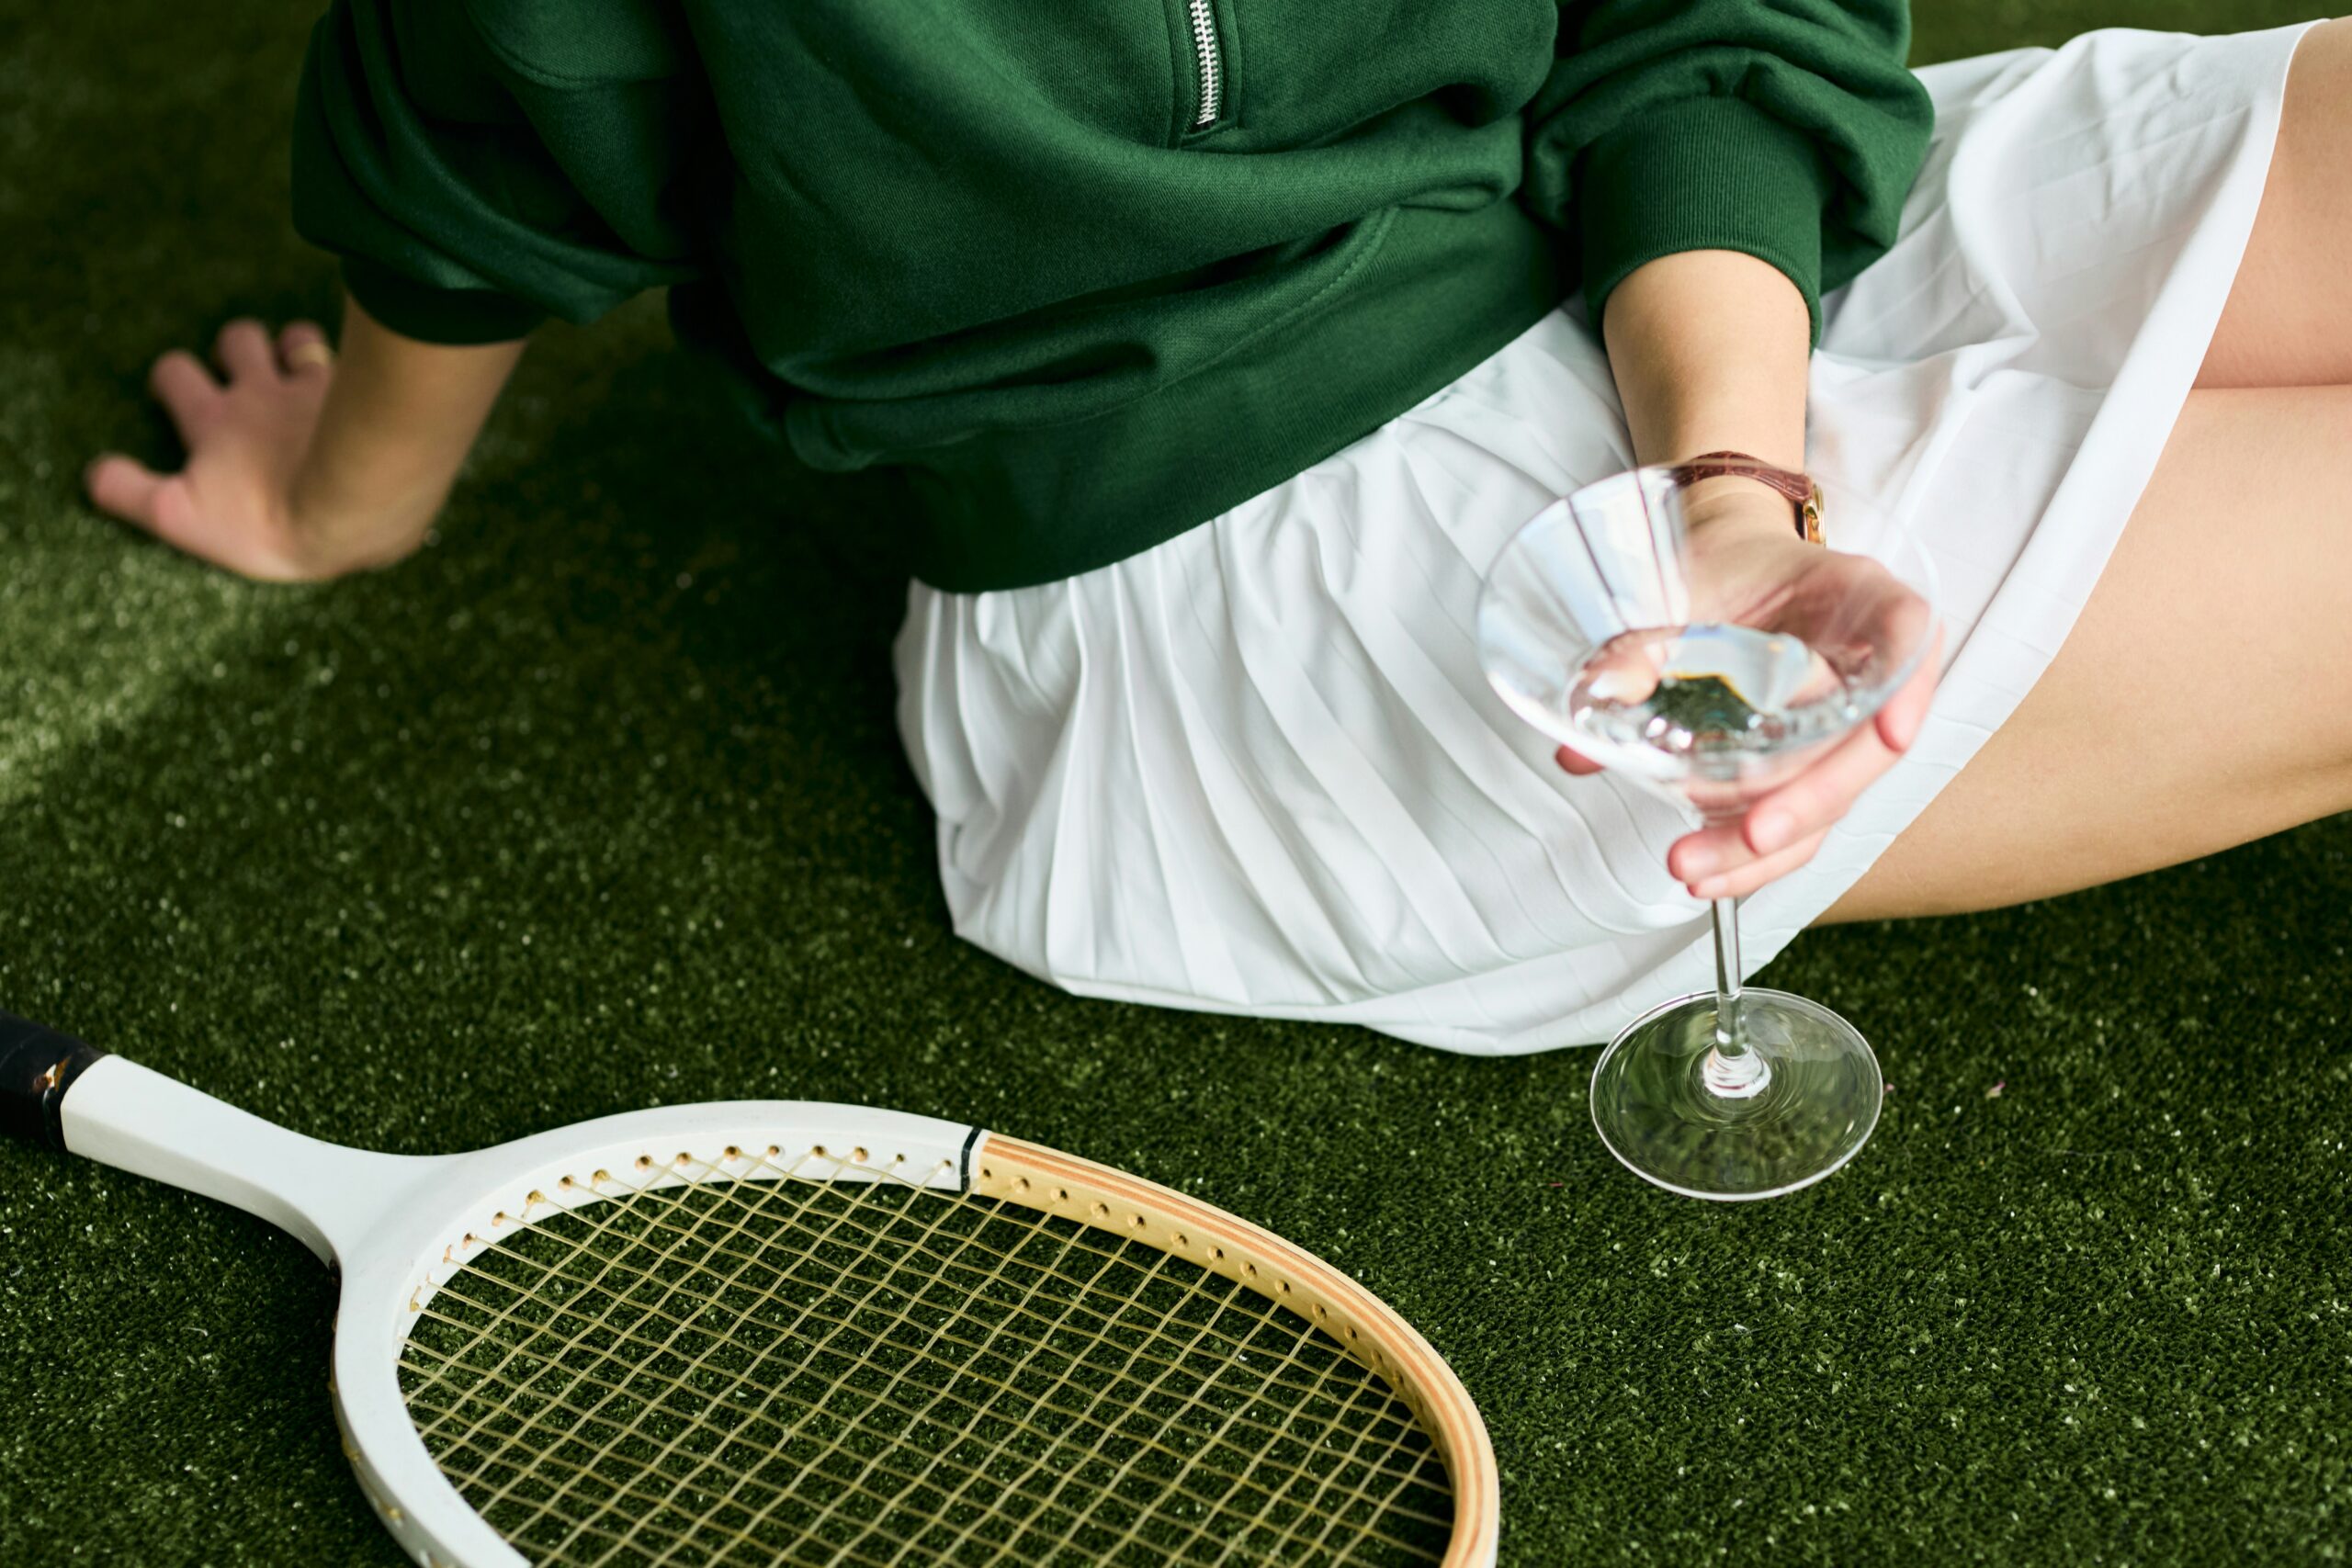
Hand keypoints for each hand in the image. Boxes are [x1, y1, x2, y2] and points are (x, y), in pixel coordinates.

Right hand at [85, 319, 412, 581]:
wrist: (354, 507)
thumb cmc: (266, 520)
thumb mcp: (179, 518)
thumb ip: (130, 494)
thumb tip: (95, 475)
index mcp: (215, 420)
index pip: (174, 373)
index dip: (172, 379)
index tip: (178, 396)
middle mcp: (261, 392)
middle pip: (236, 340)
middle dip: (234, 350)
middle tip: (245, 376)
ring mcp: (314, 388)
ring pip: (296, 337)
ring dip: (292, 345)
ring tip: (299, 369)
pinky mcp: (364, 396)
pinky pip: (357, 359)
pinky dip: (352, 360)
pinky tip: (360, 380)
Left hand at [1553, 484, 1942, 900]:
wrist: (1723, 568)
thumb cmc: (1724, 563)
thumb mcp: (1681, 583)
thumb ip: (1645, 638)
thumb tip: (1598, 696)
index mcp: (1857, 596)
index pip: (1909, 630)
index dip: (1909, 686)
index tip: (1889, 732)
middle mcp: (1866, 663)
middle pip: (1866, 744)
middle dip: (1810, 800)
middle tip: (1753, 832)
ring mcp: (1842, 721)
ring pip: (1831, 798)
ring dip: (1768, 848)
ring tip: (1697, 865)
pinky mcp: (1806, 764)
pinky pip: (1796, 818)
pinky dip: (1753, 855)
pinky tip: (1709, 873)